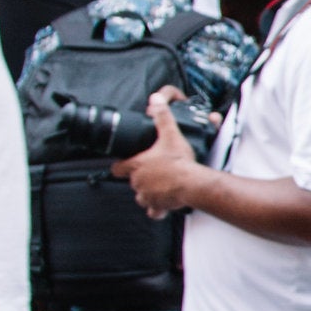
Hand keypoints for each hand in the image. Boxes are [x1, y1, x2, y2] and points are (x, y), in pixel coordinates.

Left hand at [123, 89, 201, 217]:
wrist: (192, 182)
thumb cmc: (180, 161)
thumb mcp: (170, 134)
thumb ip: (161, 117)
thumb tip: (155, 100)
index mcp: (137, 165)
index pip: (118, 168)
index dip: (121, 165)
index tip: (125, 164)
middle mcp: (138, 182)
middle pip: (132, 181)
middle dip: (141, 177)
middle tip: (153, 172)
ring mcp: (146, 196)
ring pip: (141, 196)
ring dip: (148, 192)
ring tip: (159, 186)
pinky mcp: (157, 206)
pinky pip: (153, 211)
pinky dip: (157, 209)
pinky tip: (163, 204)